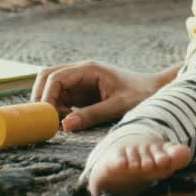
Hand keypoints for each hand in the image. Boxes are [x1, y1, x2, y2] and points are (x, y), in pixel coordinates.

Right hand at [31, 60, 168, 131]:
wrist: (154, 89)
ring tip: (58, 123)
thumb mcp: (119, 106)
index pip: (55, 77)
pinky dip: (57, 109)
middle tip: (44, 120)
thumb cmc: (141, 94)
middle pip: (47, 76)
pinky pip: (61, 97)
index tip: (46, 117)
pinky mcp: (82, 92)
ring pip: (52, 87)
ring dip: (49, 104)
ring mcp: (81, 81)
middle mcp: (81, 72)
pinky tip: (66, 122)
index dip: (46, 96)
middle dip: (41, 97)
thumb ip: (92, 115)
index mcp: (89, 69)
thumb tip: (65, 125)